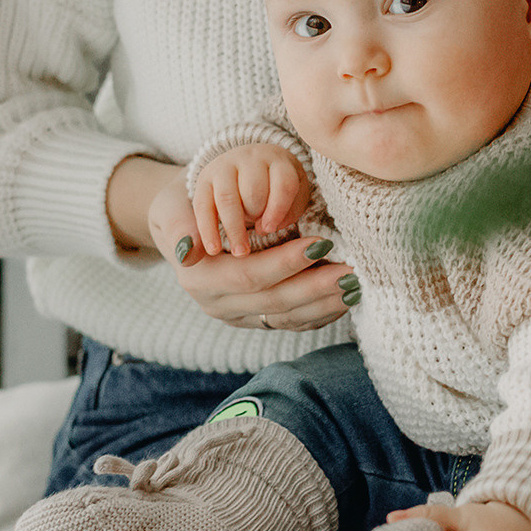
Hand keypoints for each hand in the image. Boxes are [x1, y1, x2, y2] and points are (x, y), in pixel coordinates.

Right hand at [144, 165, 352, 330]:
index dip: (286, 262)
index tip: (321, 244)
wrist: (188, 225)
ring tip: (357, 284)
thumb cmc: (188, 207)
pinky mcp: (258, 320)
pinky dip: (322, 312)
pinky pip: (294, 323)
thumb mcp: (174, 211)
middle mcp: (220, 305)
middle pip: (274, 301)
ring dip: (325, 303)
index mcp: (201, 281)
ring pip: (288, 317)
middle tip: (352, 270)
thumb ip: (182, 230)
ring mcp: (240, 317)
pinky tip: (346, 299)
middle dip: (316, 287)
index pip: (250, 275)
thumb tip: (187, 251)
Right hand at [191, 144, 310, 257]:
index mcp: (279, 161)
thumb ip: (287, 213)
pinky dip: (208, 230)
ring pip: (227, 197)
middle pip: (253, 190)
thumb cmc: (276, 190)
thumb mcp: (292, 198)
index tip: (272, 229)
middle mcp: (250, 158)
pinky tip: (214, 249)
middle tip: (260, 234)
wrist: (247, 166)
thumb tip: (263, 230)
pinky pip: (203, 206)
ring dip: (234, 227)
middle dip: (256, 215)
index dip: (278, 209)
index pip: (283, 183)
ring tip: (241, 251)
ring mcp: (224, 166)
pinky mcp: (204, 180)